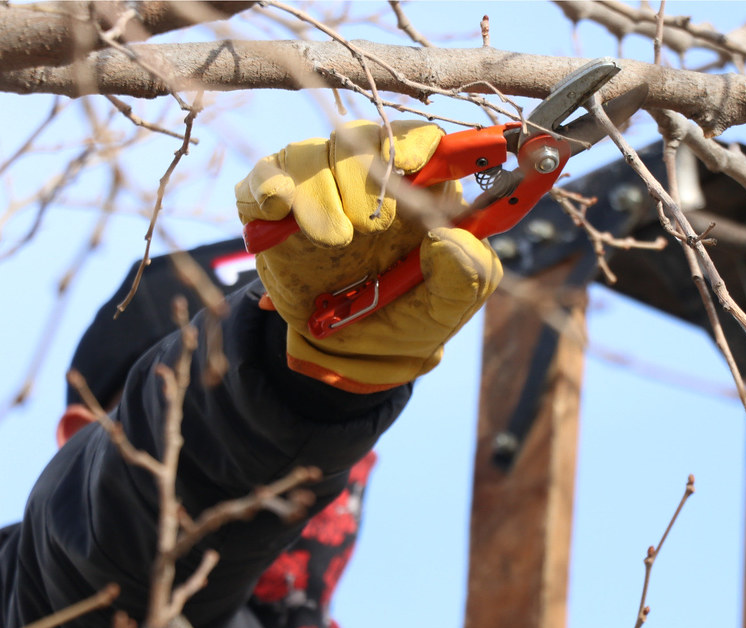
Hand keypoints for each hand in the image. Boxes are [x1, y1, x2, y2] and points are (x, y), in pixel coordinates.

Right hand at [235, 120, 502, 392]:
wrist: (353, 356)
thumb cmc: (409, 319)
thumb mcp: (449, 306)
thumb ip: (466, 275)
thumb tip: (449, 237)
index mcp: (420, 193)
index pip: (419, 139)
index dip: (414, 141)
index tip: (410, 165)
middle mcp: (369, 182)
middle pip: (360, 138)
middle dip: (363, 176)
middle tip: (366, 227)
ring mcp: (320, 192)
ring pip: (309, 153)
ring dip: (319, 190)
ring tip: (335, 239)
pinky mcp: (276, 213)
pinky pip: (263, 179)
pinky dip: (266, 188)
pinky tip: (277, 212)